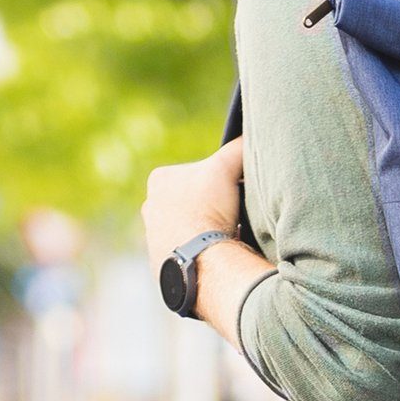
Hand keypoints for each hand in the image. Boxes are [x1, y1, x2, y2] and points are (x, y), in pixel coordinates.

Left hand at [140, 137, 245, 281]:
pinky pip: (187, 253)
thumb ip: (237, 148)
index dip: (217, 182)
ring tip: (225, 235)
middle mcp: (149, 208)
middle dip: (210, 207)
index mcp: (158, 180)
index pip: (194, 173)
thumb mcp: (226, 168)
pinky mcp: (163, 263)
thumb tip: (249, 136)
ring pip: (188, 228)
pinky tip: (217, 254)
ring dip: (205, 231)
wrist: (203, 262)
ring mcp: (153, 238)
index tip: (232, 192)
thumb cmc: (208, 210)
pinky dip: (201, 253)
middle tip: (231, 214)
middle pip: (191, 202)